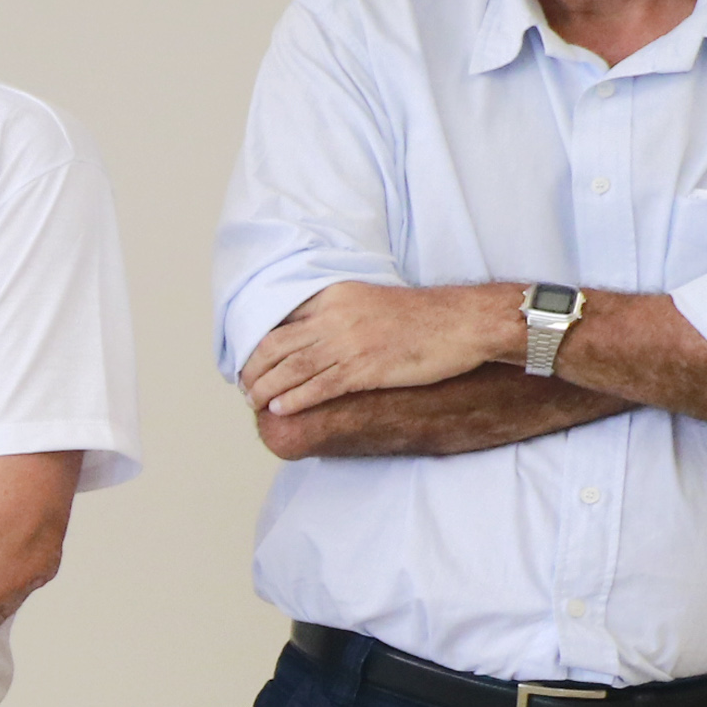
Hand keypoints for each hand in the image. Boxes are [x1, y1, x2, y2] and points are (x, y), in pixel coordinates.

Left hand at [243, 282, 518, 414]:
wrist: (462, 322)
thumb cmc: (423, 316)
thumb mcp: (370, 301)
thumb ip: (338, 313)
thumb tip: (312, 336)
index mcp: (335, 297)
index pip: (282, 321)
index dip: (259, 345)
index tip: (248, 362)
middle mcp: (335, 317)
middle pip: (277, 346)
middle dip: (254, 370)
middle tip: (244, 388)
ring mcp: (349, 344)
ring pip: (292, 369)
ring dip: (267, 389)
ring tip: (254, 402)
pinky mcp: (365, 369)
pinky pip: (319, 387)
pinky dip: (294, 400)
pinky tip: (280, 410)